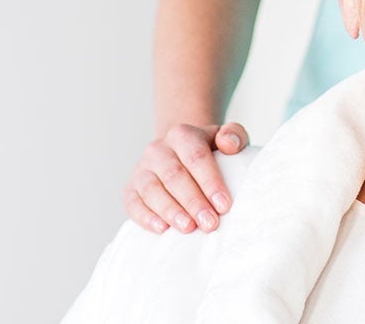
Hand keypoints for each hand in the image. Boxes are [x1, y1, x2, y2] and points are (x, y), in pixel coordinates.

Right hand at [123, 122, 247, 233]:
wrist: (180, 157)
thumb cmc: (209, 153)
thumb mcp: (227, 138)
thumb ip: (234, 135)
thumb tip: (228, 144)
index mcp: (182, 135)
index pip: (195, 156)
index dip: (210, 181)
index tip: (224, 205)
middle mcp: (158, 150)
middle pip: (174, 175)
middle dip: (192, 201)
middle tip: (209, 223)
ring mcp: (141, 169)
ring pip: (151, 189)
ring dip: (170, 210)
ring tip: (188, 228)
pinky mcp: (130, 189)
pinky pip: (133, 203)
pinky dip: (145, 217)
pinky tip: (162, 229)